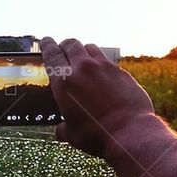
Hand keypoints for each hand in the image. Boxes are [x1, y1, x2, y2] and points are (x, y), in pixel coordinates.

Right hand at [40, 37, 154, 158]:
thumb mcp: (72, 135)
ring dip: (84, 51)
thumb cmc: (97, 136)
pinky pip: (108, 61)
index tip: (45, 40)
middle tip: (63, 49)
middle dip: (65, 45)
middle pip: (71, 44)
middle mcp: (83, 69)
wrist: (130, 132)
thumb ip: (63, 128)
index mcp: (64, 82)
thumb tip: (60, 131)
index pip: (51, 54)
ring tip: (84, 59)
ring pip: (90, 48)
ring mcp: (105, 67)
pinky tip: (104, 75)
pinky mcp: (122, 72)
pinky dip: (102, 65)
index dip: (46, 45)